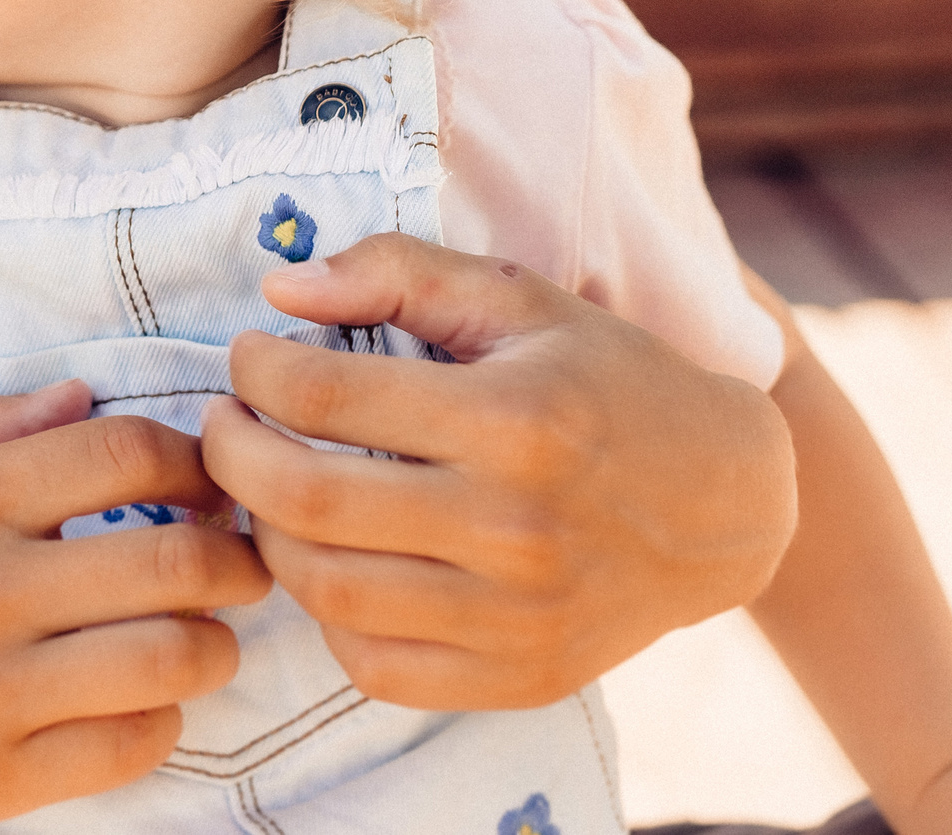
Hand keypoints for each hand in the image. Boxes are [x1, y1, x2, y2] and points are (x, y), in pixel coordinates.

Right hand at [0, 384, 269, 834]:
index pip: (120, 452)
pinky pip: (127, 747)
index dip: (191, 452)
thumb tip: (79, 396)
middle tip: (241, 551)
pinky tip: (142, 701)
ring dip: (211, 641)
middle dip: (235, 551)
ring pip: (171, 658)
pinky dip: (160, 722)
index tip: (205, 466)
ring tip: (201, 631)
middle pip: (174, 556)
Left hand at [201, 232, 795, 710]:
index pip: (322, 396)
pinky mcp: (520, 678)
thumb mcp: (516, 298)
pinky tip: (333, 560)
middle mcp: (516, 526)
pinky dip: (327, 616)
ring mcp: (518, 617)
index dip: (255, 372)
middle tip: (225, 423)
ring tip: (268, 489)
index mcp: (516, 419)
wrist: (727, 504)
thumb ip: (397, 273)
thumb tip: (280, 289)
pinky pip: (372, 666)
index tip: (248, 358)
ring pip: (324, 589)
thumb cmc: (605, 382)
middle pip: (304, 498)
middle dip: (231, 453)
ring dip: (266, 533)